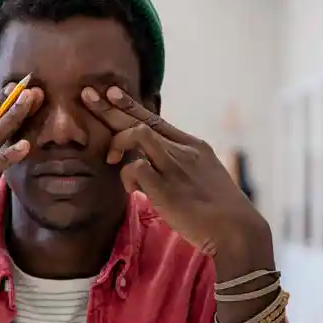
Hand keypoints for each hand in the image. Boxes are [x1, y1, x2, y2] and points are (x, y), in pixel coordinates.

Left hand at [81, 86, 271, 264]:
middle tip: (86, 96)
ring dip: (118, 143)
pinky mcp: (165, 187)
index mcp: (193, 145)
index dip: (130, 105)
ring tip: (112, 159)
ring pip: (138, 134)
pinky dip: (127, 176)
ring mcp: (174, 166)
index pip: (156, 119)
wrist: (236, 230)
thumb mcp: (203, 178)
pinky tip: (132, 189)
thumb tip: (149, 170)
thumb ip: (178, 168)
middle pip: (141, 119)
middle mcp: (183, 149)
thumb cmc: (219, 212)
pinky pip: (134, 168)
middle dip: (110, 108)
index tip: (111, 93)